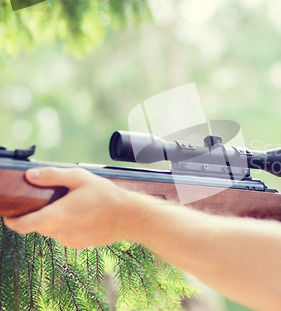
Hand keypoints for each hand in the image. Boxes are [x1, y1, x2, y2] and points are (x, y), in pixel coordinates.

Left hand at [3, 167, 145, 248]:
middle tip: (49, 201)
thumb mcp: (80, 178)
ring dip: (54, 220)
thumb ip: (52, 176)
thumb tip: (30, 175)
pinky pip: (65, 235)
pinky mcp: (79, 244)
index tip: (10, 214)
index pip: (22, 225)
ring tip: (71, 206)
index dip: (12, 221)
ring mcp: (70, 240)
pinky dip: (66, 227)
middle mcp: (60, 231)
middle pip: (36, 226)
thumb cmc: (106, 196)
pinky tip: (81, 216)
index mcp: (56, 215)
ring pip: (51, 231)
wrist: (129, 217)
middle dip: (37, 215)